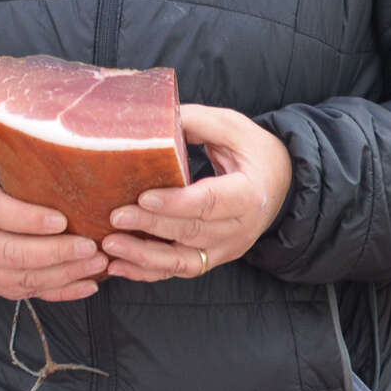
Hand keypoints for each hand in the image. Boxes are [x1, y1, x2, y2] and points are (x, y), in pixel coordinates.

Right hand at [0, 144, 108, 301]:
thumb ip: (15, 154)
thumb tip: (61, 137)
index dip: (28, 220)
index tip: (62, 219)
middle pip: (9, 253)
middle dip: (54, 254)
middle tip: (91, 247)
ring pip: (18, 279)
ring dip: (62, 275)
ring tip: (97, 264)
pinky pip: (24, 294)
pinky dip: (58, 293)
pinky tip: (87, 285)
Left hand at [100, 104, 291, 281]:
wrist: (281, 183)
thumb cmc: (253, 151)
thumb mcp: (232, 127)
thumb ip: (196, 122)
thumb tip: (154, 119)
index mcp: (248, 193)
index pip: (210, 202)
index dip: (176, 203)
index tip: (143, 197)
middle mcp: (240, 228)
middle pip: (192, 231)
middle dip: (151, 226)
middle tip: (115, 217)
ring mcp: (226, 248)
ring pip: (183, 260)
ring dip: (144, 257)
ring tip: (110, 246)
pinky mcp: (212, 258)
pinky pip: (179, 270)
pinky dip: (148, 271)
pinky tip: (118, 266)